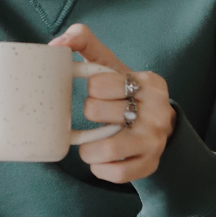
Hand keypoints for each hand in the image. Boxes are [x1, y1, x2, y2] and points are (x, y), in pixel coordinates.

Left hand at [49, 24, 175, 183]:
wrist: (156, 125)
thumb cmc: (124, 91)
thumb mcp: (110, 64)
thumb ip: (85, 42)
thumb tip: (57, 43)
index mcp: (150, 82)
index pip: (98, 83)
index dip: (92, 88)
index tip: (100, 90)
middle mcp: (158, 111)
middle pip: (96, 112)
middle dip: (91, 113)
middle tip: (99, 114)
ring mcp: (155, 141)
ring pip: (106, 148)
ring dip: (88, 148)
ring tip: (92, 141)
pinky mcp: (150, 165)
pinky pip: (116, 173)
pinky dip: (100, 168)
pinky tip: (101, 159)